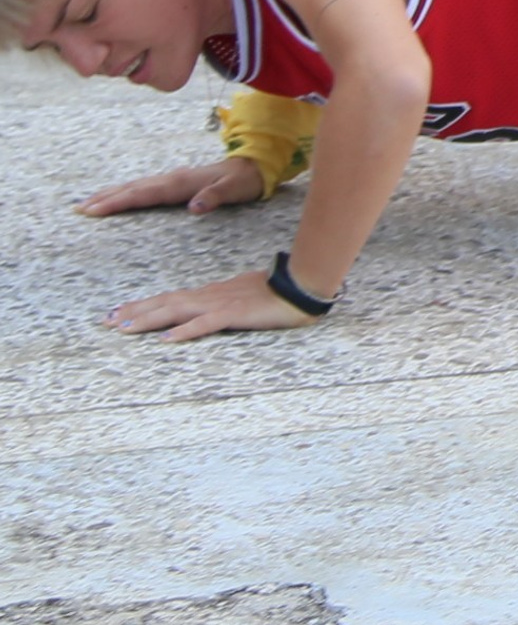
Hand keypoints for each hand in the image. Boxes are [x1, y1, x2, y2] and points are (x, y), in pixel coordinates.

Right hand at [77, 157, 264, 216]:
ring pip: (136, 186)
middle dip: (105, 198)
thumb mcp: (235, 189)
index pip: (144, 194)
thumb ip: (215, 197)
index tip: (95, 209)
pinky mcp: (175, 181)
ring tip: (87, 204)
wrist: (255, 164)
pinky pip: (144, 187)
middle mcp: (173, 178)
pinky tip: (116, 197)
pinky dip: (126, 192)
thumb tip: (194, 207)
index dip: (119, 201)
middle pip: (133, 188)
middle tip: (79, 210)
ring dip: (111, 194)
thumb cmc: (245, 180)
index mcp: (181, 182)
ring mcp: (172, 178)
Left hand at [106, 265, 321, 343]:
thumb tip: (210, 310)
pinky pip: (205, 323)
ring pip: (177, 311)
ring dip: (149, 319)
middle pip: (166, 303)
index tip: (119, 311)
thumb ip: (225, 302)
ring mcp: (221, 304)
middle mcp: (210, 296)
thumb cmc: (278, 292)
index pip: (171, 298)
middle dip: (135, 312)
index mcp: (212, 293)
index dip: (144, 305)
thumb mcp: (245, 295)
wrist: (303, 285)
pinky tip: (167, 339)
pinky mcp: (235, 314)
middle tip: (106, 320)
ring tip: (124, 327)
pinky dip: (184, 331)